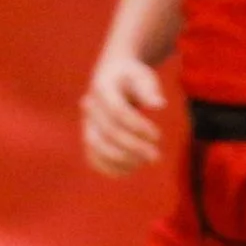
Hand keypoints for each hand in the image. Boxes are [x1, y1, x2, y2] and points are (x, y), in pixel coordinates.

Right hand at [80, 51, 165, 176]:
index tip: (157, 136)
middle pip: (108, 132)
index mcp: (102, 87)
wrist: (111, 78)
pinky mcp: (88, 138)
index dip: (137, 127)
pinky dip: (110, 168)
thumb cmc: (131, 77)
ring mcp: (87, 124)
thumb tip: (158, 105)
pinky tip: (131, 169)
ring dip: (122, 160)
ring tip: (144, 163)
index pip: (117, 111)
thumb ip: (149, 89)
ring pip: (98, 147)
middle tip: (155, 156)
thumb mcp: (142, 76)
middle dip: (133, 147)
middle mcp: (90, 108)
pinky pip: (93, 158)